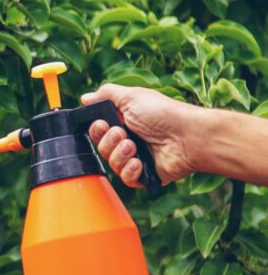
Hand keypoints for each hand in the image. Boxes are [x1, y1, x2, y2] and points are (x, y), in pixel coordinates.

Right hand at [81, 84, 198, 186]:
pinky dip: (130, 171)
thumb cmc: (163, 114)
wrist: (188, 136)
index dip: (96, 130)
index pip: (98, 131)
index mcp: (124, 122)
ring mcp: (136, 158)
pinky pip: (126, 179)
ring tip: (135, 147)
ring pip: (111, 164)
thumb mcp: (132, 96)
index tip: (103, 124)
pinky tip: (139, 162)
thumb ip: (106, 95)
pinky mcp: (145, 175)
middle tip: (123, 134)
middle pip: (101, 148)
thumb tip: (86, 98)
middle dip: (109, 142)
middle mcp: (129, 140)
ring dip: (120, 155)